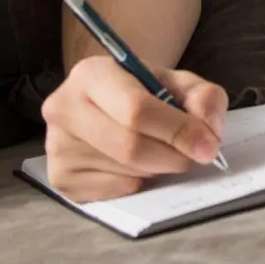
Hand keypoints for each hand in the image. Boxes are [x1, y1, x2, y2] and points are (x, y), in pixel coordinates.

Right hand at [40, 55, 227, 202]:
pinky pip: (114, 190)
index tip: (208, 145)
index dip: (178, 131)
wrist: (108, 102)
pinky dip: (138, 182)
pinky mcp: (59, 176)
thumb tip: (207, 131)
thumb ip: (203, 97)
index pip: (136, 109)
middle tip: (194, 155)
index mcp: (91, 73)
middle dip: (173, 155)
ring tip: (161, 150)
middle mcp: (63, 107)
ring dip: (158, 168)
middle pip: (130, 146)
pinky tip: (136, 164)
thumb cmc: (144, 91)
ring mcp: (56, 145)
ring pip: (126, 171)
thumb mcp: (178, 82)